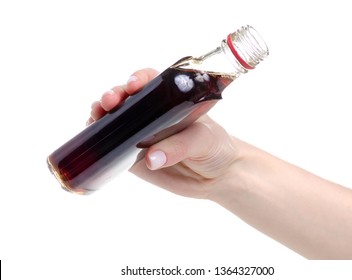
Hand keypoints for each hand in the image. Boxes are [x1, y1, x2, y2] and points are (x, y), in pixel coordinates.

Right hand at [89, 68, 239, 198]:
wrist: (217, 176)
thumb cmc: (217, 148)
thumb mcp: (205, 140)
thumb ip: (181, 146)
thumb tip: (151, 158)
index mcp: (171, 100)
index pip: (150, 81)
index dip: (138, 79)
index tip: (133, 85)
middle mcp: (152, 114)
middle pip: (126, 97)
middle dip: (113, 95)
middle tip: (110, 102)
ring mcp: (140, 134)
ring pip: (114, 118)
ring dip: (100, 114)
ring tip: (96, 117)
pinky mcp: (133, 156)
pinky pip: (112, 145)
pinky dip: (99, 140)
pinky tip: (93, 138)